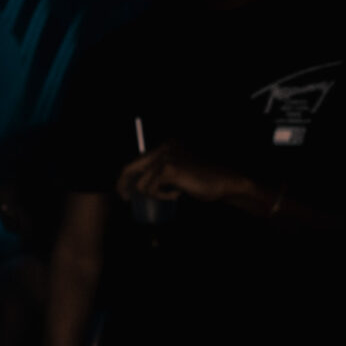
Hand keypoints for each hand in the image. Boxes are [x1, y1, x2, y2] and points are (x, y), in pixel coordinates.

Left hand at [115, 143, 250, 206]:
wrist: (223, 183)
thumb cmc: (202, 182)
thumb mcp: (176, 174)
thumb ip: (159, 173)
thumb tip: (132, 184)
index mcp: (165, 146)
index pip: (137, 161)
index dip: (125, 177)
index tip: (123, 191)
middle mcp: (163, 147)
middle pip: (130, 167)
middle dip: (123, 184)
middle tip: (124, 199)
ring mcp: (165, 157)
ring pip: (142, 184)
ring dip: (155, 194)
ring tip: (173, 194)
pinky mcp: (169, 168)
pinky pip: (152, 189)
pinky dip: (162, 196)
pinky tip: (177, 194)